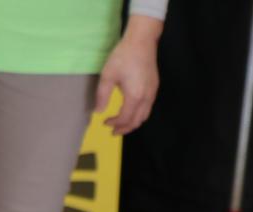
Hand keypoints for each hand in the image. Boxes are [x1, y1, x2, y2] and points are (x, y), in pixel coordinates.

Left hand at [95, 16, 162, 134]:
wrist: (142, 41)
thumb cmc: (123, 56)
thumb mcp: (108, 75)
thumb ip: (102, 96)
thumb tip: (98, 112)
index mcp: (134, 96)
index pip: (125, 118)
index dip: (114, 124)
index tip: (105, 123)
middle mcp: (146, 98)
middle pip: (137, 121)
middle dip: (125, 128)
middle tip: (113, 131)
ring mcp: (152, 93)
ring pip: (144, 116)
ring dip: (133, 123)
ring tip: (121, 124)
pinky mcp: (154, 87)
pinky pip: (148, 108)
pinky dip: (139, 114)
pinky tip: (130, 110)